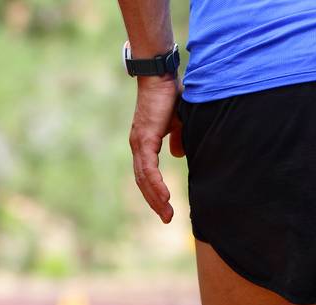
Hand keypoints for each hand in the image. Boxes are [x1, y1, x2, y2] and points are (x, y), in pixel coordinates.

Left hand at [128, 76, 183, 223]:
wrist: (160, 75)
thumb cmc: (170, 95)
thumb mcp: (178, 123)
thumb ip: (177, 139)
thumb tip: (177, 154)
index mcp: (144, 144)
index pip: (146, 175)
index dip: (154, 193)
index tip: (165, 208)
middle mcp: (138, 146)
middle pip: (143, 182)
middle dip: (155, 202)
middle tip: (166, 218)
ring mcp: (139, 143)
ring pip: (144, 178)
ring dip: (155, 198)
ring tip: (167, 213)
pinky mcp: (145, 138)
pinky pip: (149, 168)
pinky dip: (155, 183)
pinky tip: (164, 196)